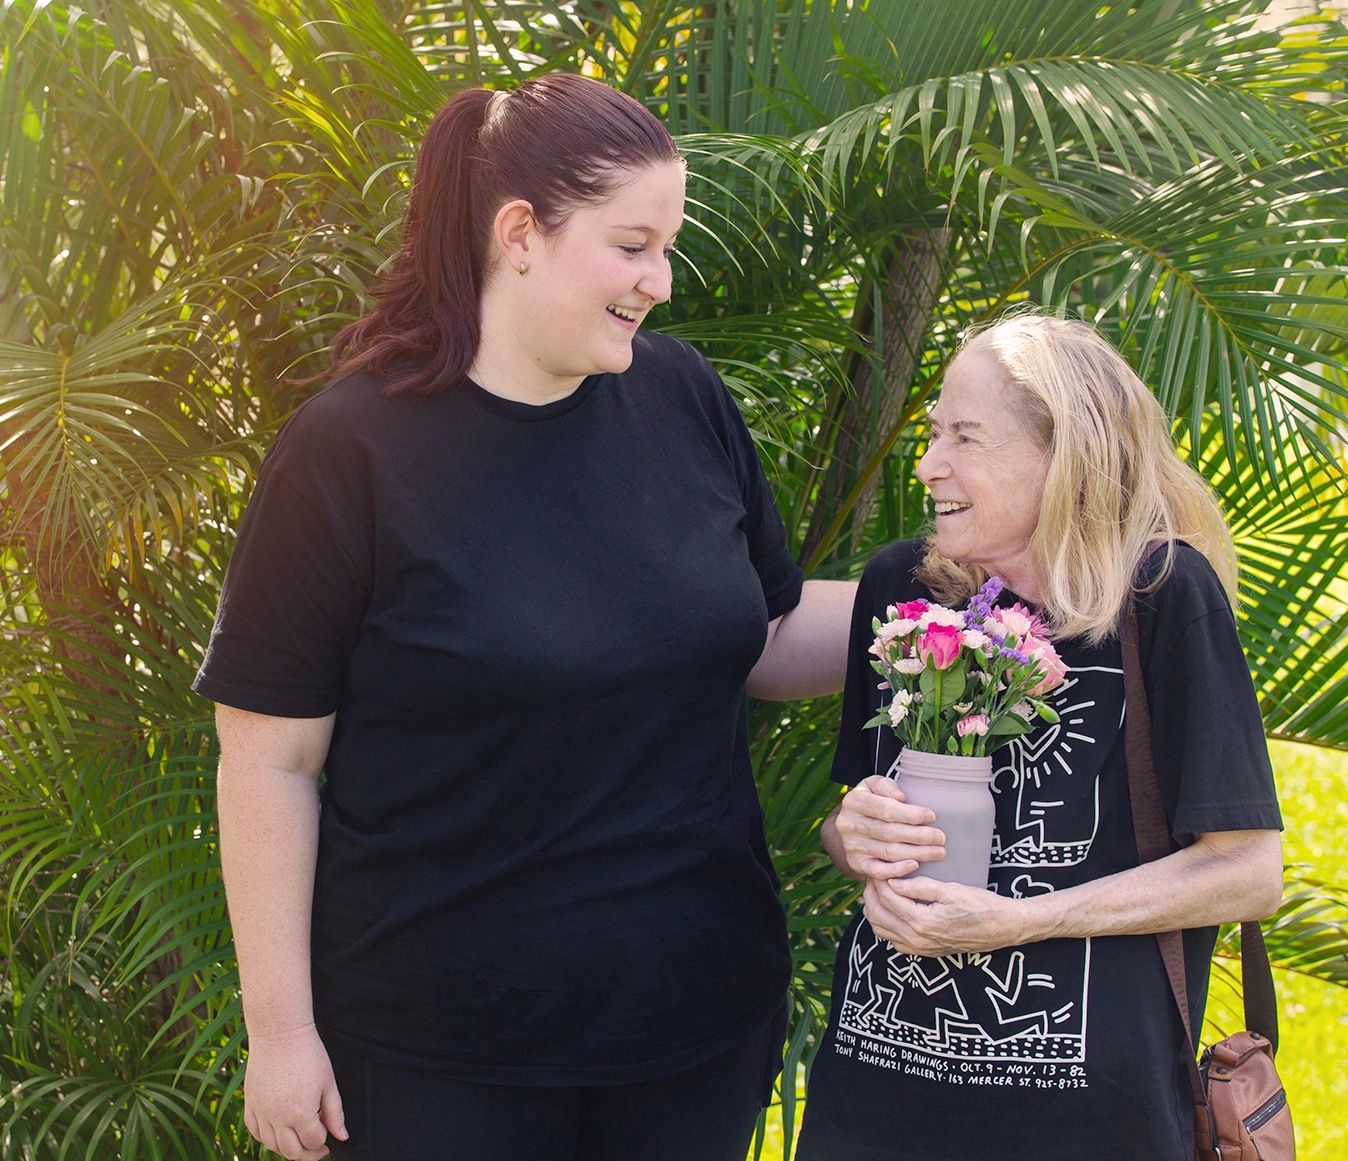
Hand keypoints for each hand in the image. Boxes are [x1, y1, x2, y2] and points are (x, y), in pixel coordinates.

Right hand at [243, 1024, 347, 1160]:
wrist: (279, 1034)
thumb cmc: (308, 1054)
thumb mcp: (329, 1083)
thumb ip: (335, 1113)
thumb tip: (342, 1136)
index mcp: (300, 1113)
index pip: (313, 1142)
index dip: (323, 1142)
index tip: (328, 1135)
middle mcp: (277, 1118)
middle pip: (291, 1152)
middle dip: (307, 1154)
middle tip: (316, 1147)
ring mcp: (261, 1112)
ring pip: (271, 1146)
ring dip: (287, 1148)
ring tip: (299, 1139)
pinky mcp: (250, 1104)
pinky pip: (254, 1132)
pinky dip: (266, 1137)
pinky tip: (277, 1132)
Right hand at [834, 776, 945, 878]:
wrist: (852, 822)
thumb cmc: (872, 800)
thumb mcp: (874, 785)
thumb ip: (886, 786)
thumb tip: (901, 797)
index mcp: (853, 801)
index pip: (885, 809)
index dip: (910, 814)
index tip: (931, 817)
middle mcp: (848, 824)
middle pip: (888, 832)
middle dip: (918, 836)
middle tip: (940, 838)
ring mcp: (852, 846)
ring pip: (888, 851)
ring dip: (916, 853)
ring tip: (938, 852)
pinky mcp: (857, 863)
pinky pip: (878, 871)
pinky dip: (897, 870)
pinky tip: (915, 865)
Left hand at [863, 875, 1045, 956]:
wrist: (1003, 928)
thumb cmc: (981, 905)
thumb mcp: (951, 890)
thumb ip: (920, 886)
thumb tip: (892, 881)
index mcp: (923, 923)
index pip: (887, 898)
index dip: (879, 879)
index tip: (878, 866)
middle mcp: (918, 940)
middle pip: (878, 916)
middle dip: (871, 894)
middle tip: (874, 876)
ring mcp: (920, 949)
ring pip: (882, 931)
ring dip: (876, 909)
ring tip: (880, 890)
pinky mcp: (925, 952)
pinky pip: (894, 941)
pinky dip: (886, 925)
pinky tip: (893, 909)